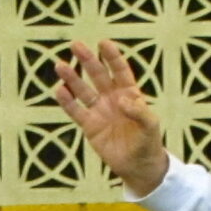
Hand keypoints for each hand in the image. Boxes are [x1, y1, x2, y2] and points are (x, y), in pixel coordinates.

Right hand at [53, 40, 168, 196]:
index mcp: (130, 94)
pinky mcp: (90, 126)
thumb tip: (123, 100)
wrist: (138, 167)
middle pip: (98, 75)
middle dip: (87, 60)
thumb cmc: (148, 143)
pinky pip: (76, 111)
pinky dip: (67, 102)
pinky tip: (59, 90)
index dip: (112, 57)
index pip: (120, 71)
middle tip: (76, 45)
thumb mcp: (150, 126)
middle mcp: (112, 99)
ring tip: (60, 65)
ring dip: (72, 78)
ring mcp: (99, 111)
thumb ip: (139, 111)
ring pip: (83, 90)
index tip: (103, 43)